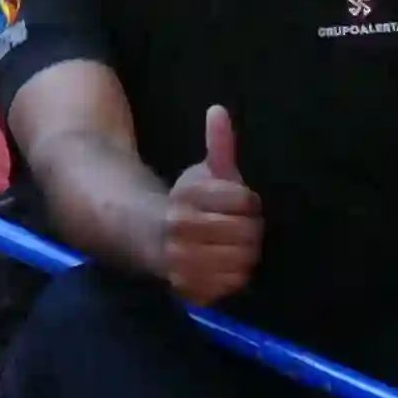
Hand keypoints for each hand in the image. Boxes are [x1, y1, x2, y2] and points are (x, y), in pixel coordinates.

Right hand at [160, 104, 263, 305]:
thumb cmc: (186, 203)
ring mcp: (182, 262)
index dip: (249, 202)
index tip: (240, 203)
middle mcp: (181, 230)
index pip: (245, 201)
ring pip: (242, 260)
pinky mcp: (187, 288)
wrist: (147, 237)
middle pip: (247, 232)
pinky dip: (234, 275)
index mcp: (188, 198)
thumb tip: (219, 109)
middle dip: (250, 229)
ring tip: (234, 245)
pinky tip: (225, 264)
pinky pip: (231, 284)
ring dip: (245, 253)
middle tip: (241, 227)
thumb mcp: (203, 172)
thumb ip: (218, 144)